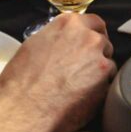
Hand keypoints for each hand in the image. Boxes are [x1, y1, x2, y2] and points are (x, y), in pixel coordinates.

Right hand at [0, 13, 115, 131]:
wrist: (24, 109)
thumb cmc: (21, 82)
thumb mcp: (34, 45)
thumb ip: (57, 37)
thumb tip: (65, 41)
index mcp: (69, 25)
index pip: (94, 22)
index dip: (91, 35)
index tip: (88, 45)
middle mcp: (88, 37)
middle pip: (102, 42)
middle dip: (95, 54)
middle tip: (79, 70)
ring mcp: (99, 57)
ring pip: (107, 62)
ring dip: (98, 73)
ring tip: (76, 87)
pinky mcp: (105, 80)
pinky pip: (109, 82)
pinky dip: (100, 90)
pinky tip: (81, 97)